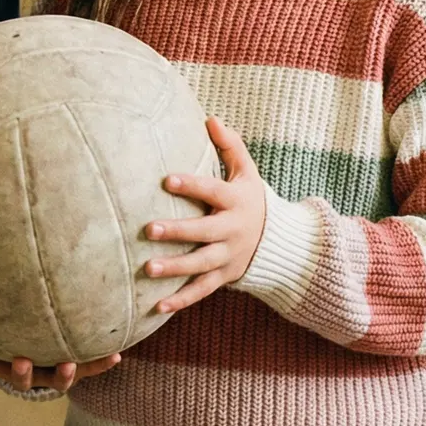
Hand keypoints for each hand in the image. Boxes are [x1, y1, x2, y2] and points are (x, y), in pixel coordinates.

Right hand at [0, 327, 122, 392]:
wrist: (43, 359)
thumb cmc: (10, 340)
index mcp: (3, 364)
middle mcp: (29, 372)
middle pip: (22, 378)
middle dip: (22, 372)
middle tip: (23, 362)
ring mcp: (53, 373)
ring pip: (57, 379)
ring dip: (64, 373)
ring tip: (68, 363)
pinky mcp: (77, 369)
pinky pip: (90, 368)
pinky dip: (102, 364)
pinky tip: (116, 355)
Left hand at [142, 116, 266, 313]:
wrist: (277, 241)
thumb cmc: (250, 198)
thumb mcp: (247, 172)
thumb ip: (230, 146)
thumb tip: (210, 118)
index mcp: (236, 201)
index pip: (212, 191)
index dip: (191, 185)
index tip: (166, 180)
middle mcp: (232, 231)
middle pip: (204, 232)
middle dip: (178, 232)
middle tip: (149, 228)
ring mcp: (228, 257)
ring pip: (200, 265)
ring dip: (174, 268)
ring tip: (147, 269)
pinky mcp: (223, 277)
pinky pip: (201, 290)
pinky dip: (181, 300)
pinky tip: (156, 307)